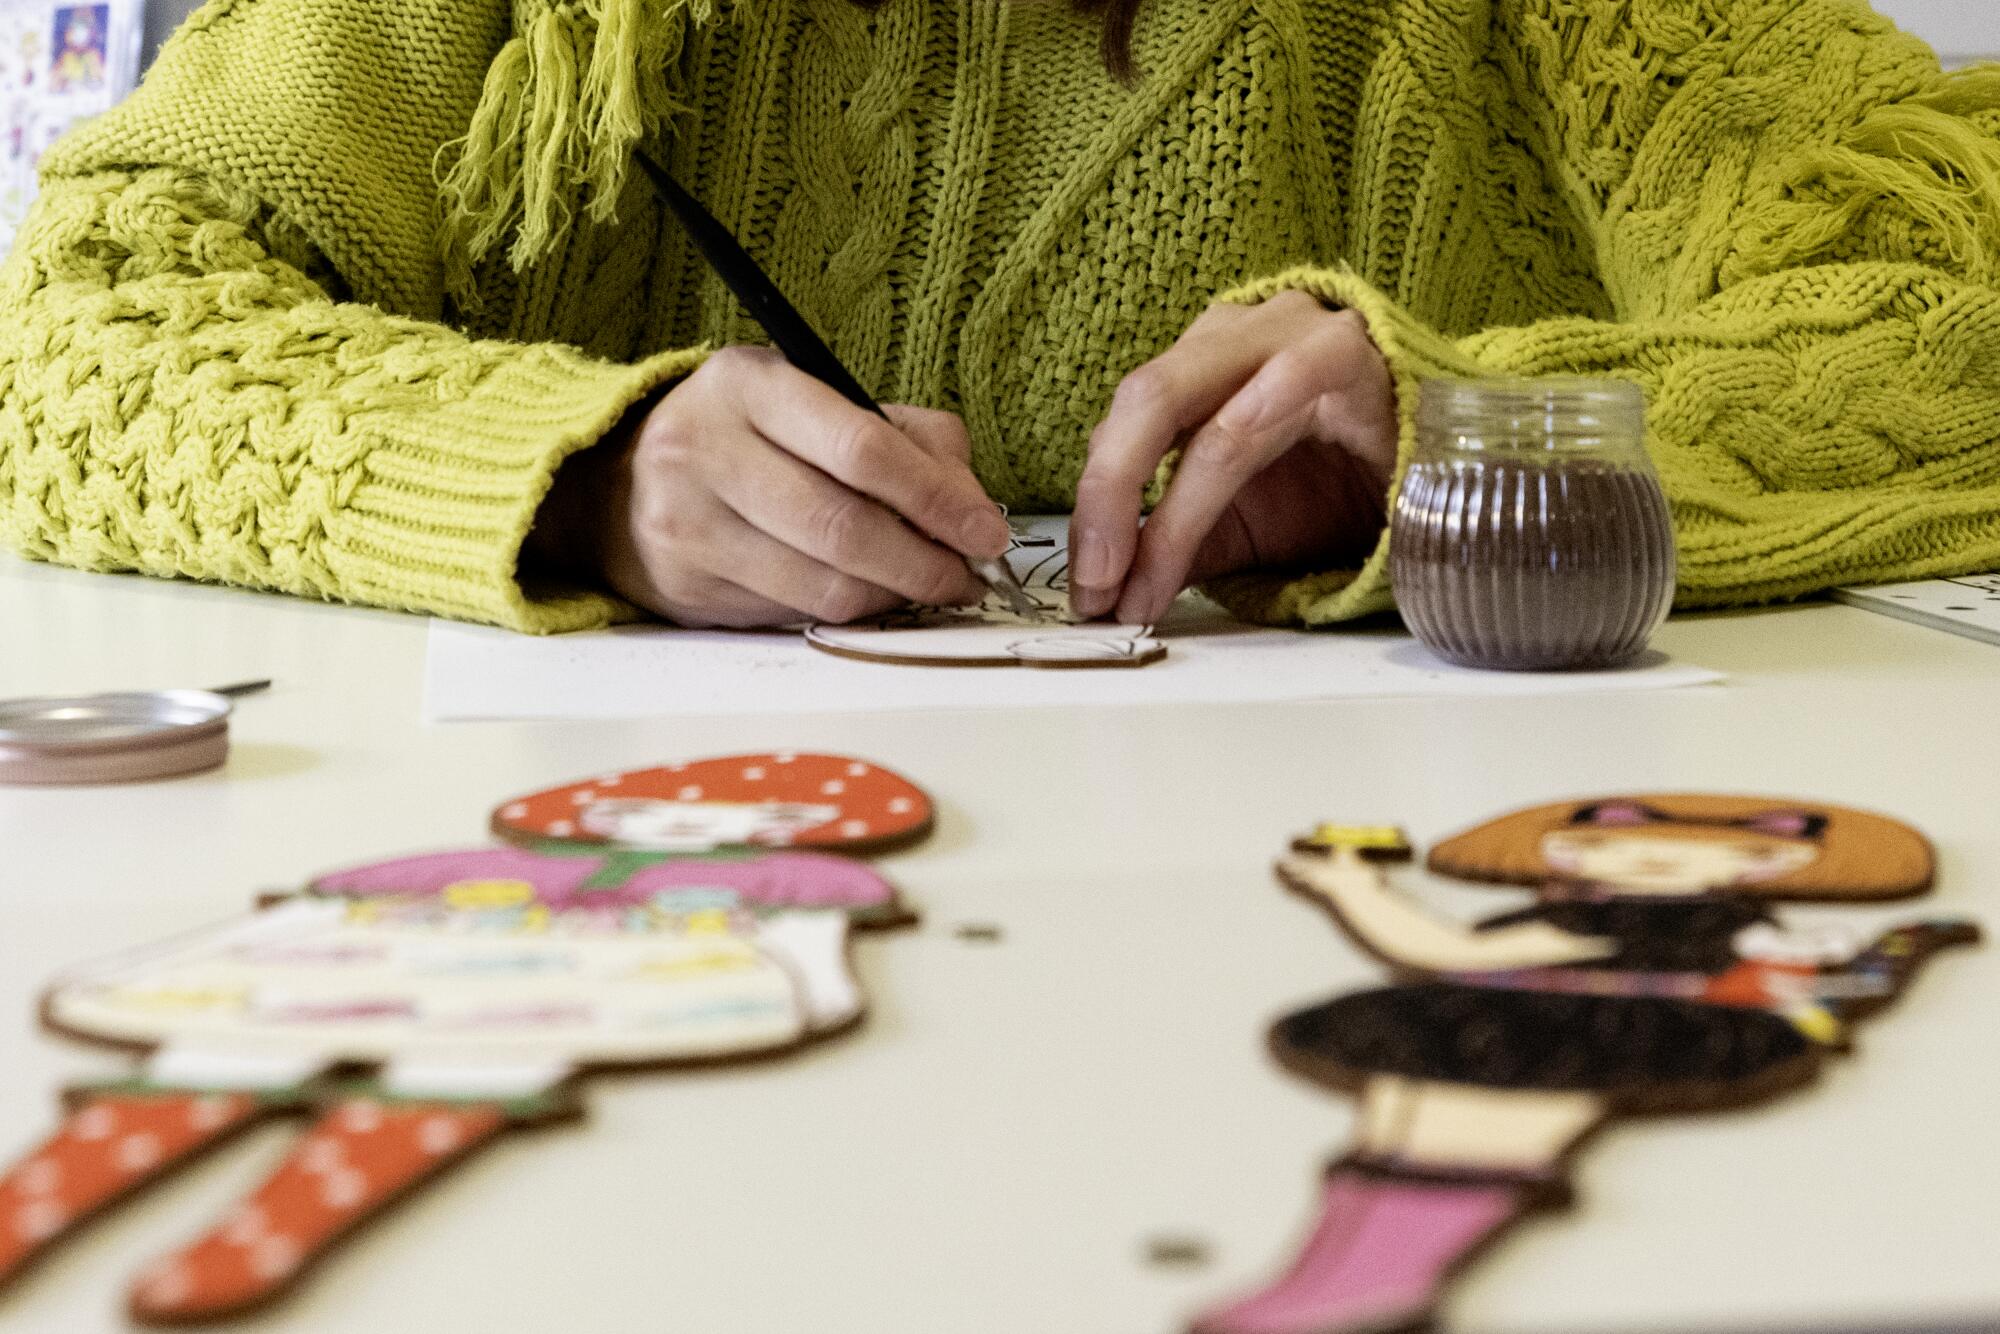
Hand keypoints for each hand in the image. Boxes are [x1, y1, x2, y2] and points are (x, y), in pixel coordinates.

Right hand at [533, 346, 1011, 627]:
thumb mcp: (815, 404)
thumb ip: (907, 439)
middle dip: (924, 562)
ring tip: (926, 586)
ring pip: (823, 585)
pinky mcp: (687, 589)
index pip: (862, 448)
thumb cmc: (745, 438)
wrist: (617, 485)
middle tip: (966, 577)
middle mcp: (705, 450)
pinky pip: (793, 615)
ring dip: (894, 596)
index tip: (987, 532)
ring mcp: (688, 525)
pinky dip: (846, 612)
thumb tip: (970, 506)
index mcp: (749, 385)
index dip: (937, 498)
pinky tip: (865, 594)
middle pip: (844, 527)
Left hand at [1068, 291, 1398, 622]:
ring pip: (1204, 409)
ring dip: (1169, 507)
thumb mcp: (1246, 528)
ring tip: (1148, 577)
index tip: (1088, 593)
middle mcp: (1235, 340)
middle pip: (1144, 405)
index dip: (1095, 511)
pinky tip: (1235, 443)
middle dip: (1105, 499)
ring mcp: (1294, 337)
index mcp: (1199, 369)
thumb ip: (1180, 546)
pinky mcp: (1356, 352)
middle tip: (1096, 585)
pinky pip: (1300, 371)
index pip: (1122, 430)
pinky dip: (1263, 407)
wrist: (1453, 472)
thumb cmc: (1347, 488)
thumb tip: (1111, 592)